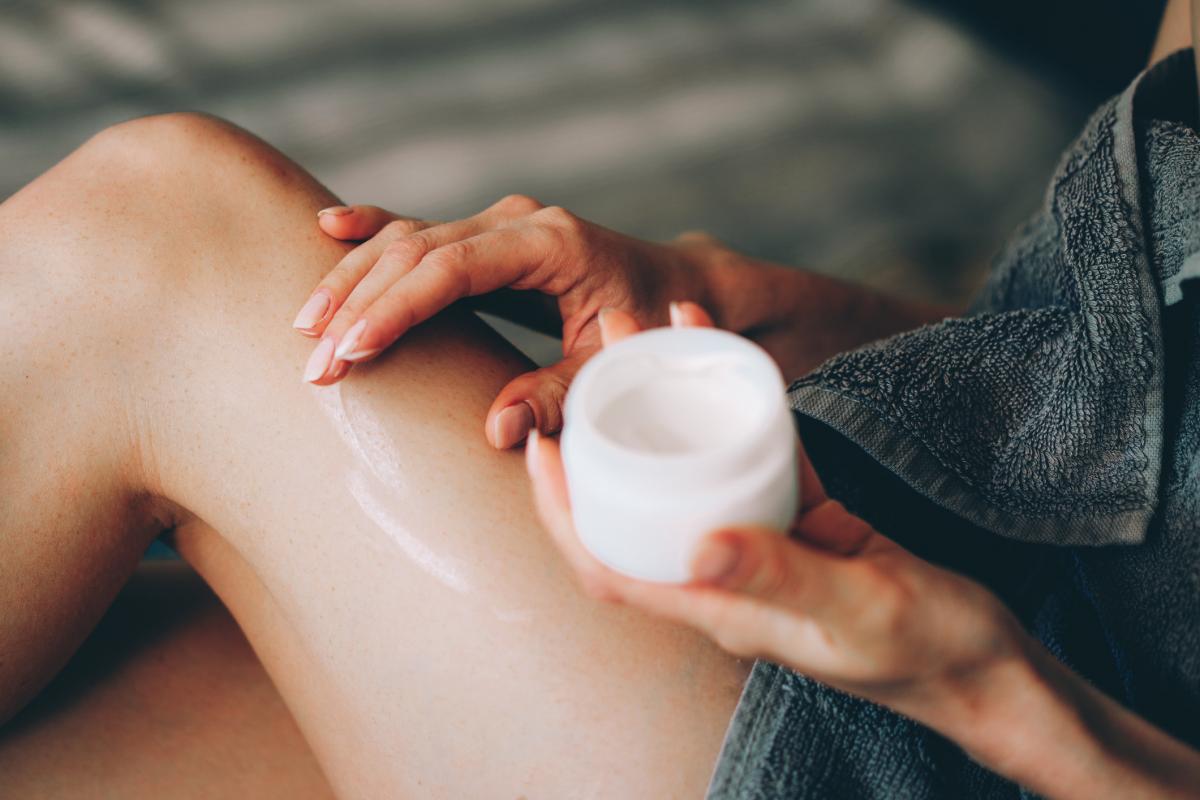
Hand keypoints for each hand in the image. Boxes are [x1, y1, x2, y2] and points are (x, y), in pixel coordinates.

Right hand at [294, 198, 717, 447]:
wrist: (676, 283)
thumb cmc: (649, 322)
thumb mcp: (613, 363)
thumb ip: (560, 394)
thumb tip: (497, 430)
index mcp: (551, 243)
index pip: (454, 268)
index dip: (399, 307)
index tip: (354, 349)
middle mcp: (518, 222)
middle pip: (418, 250)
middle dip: (360, 304)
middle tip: (317, 362)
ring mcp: (499, 223)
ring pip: (408, 238)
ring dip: (353, 278)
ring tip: (306, 326)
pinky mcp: (487, 236)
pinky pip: (420, 231)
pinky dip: (372, 231)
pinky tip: (326, 226)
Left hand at [525, 302, 1023, 731]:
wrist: (988, 662)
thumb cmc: (928, 650)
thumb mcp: (861, 611)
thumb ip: (783, 577)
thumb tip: (696, 546)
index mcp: (718, 608)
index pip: (609, 565)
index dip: (563, 510)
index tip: (543, 442)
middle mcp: (724, 575)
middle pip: (639, 500)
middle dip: (608, 424)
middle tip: (601, 338)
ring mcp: (759, 542)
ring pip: (690, 466)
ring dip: (667, 400)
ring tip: (653, 325)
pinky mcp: (800, 517)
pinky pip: (753, 452)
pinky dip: (736, 404)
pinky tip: (729, 352)